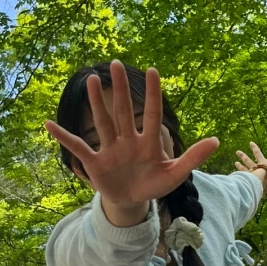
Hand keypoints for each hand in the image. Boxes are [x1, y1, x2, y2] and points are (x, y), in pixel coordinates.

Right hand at [45, 61, 219, 212]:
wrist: (132, 202)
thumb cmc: (154, 185)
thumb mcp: (175, 174)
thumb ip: (193, 157)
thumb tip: (217, 140)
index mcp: (148, 142)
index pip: (152, 114)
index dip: (153, 94)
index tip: (153, 70)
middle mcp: (127, 140)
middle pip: (124, 111)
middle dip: (121, 88)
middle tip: (117, 63)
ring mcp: (110, 149)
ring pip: (103, 121)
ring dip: (96, 102)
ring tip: (92, 79)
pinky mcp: (95, 162)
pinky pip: (77, 147)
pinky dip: (63, 137)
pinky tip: (48, 123)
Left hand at [235, 140, 266, 196]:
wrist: (263, 181)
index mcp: (262, 163)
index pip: (258, 153)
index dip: (254, 148)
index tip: (250, 143)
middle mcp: (255, 168)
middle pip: (248, 161)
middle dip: (243, 156)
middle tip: (237, 152)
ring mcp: (251, 174)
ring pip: (244, 169)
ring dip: (240, 166)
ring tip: (235, 163)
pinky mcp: (249, 181)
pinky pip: (243, 177)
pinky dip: (239, 176)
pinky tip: (236, 176)